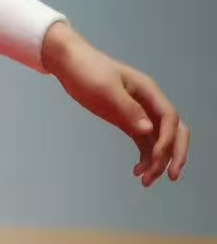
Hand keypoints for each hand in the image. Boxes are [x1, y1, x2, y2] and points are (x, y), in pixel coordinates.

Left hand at [41, 23, 189, 186]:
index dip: (168, 141)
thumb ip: (127, 109)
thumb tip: (148, 130)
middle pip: (174, 131)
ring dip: (157, 161)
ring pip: (159, 140)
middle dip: (176, 154)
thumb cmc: (86, 70)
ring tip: (145, 181)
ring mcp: (139, 111)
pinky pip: (144, 141)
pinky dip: (145, 157)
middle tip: (170, 177)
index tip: (156, 158)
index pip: (170, 118)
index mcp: (148, 90)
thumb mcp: (105, 89)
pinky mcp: (127, 119)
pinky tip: (137, 171)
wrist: (68, 62)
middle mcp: (148, 102)